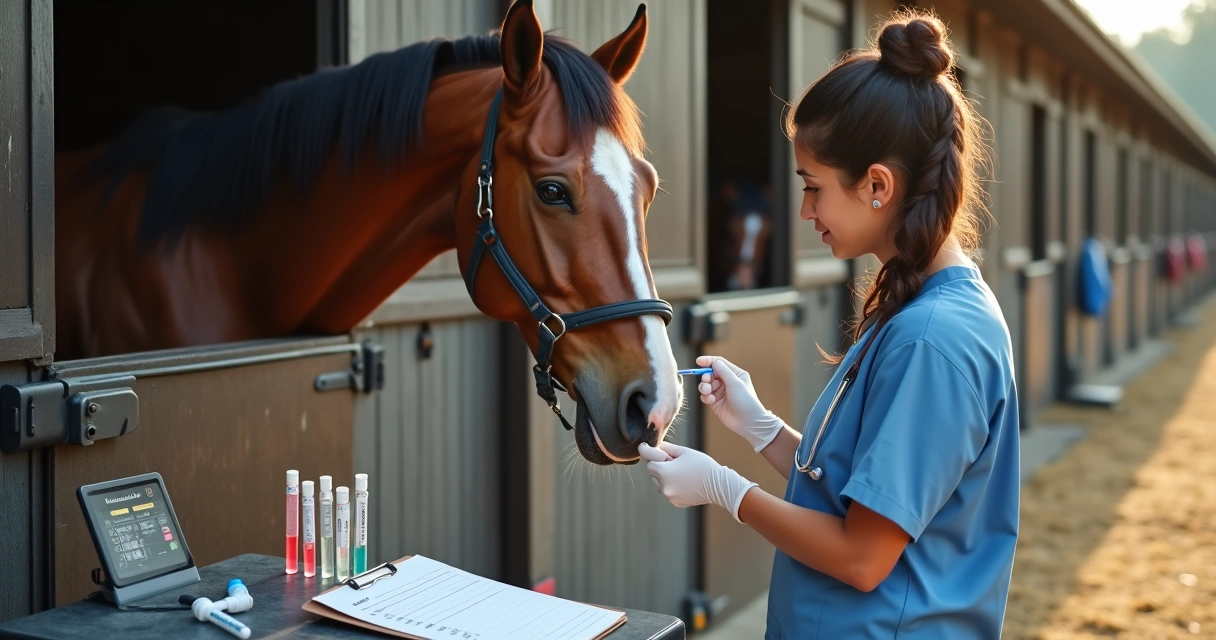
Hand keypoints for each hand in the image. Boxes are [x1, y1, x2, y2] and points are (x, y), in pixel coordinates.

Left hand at [638, 442, 757, 522]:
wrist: (718, 485)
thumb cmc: (702, 466)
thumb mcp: (684, 452)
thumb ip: (667, 448)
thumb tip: (656, 446)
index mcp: (664, 472)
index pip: (649, 462)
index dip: (649, 453)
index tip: (644, 447)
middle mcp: (664, 486)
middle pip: (653, 472)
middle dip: (659, 465)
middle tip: (672, 460)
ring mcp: (669, 496)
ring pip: (659, 483)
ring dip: (664, 476)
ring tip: (681, 472)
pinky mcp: (675, 502)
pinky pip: (668, 491)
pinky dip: (671, 485)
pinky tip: (684, 481)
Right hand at [695, 355, 784, 451]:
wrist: (748, 422)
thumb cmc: (746, 401)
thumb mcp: (735, 383)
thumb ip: (723, 371)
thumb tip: (714, 362)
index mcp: (734, 374)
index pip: (719, 363)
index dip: (708, 361)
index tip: (698, 361)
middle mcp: (727, 382)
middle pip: (710, 373)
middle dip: (706, 377)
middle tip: (707, 381)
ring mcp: (721, 392)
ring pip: (705, 385)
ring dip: (704, 387)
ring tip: (708, 392)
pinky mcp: (715, 402)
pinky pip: (705, 396)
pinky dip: (706, 397)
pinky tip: (711, 401)